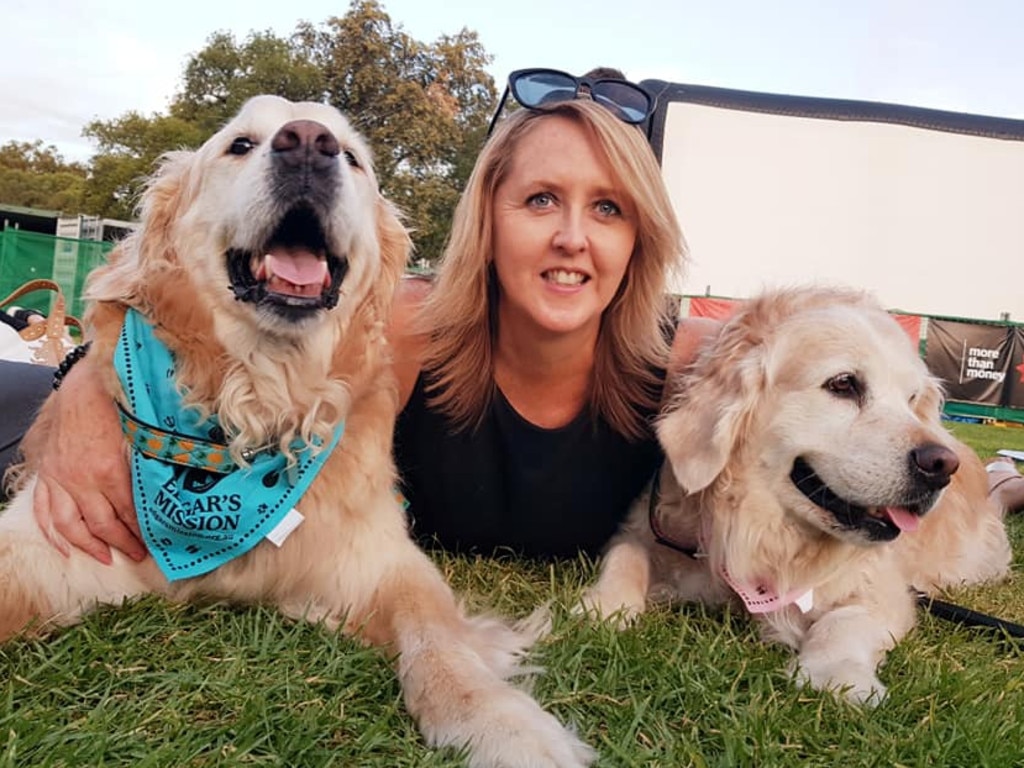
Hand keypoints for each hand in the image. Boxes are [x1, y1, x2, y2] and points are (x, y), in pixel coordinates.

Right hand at [30, 359, 146, 563]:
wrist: (84, 387)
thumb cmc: (118, 408)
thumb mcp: (140, 438)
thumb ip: (149, 467)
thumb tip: (170, 491)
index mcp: (110, 470)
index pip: (128, 513)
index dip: (142, 532)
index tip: (156, 543)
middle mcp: (82, 479)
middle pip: (103, 524)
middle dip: (123, 543)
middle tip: (139, 556)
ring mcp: (61, 478)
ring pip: (70, 525)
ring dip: (89, 546)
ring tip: (106, 558)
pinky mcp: (47, 473)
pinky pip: (45, 510)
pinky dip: (53, 533)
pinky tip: (65, 548)